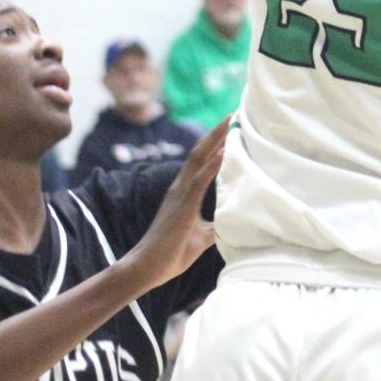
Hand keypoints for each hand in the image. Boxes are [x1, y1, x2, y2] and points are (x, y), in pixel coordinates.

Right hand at [123, 120, 228, 291]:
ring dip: (216, 139)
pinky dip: (212, 165)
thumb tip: (234, 221)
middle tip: (234, 112)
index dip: (216, 142)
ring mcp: (180, 195)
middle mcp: (180, 187)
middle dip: (217, 131)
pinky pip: (199, 181)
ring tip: (231, 120)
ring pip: (199, 159)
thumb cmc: (171, 254)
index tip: (231, 124)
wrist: (146, 268)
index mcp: (184, 192)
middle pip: (200, 151)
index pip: (202, 159)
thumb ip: (216, 224)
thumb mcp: (201, 236)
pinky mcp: (182, 207)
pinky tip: (224, 151)